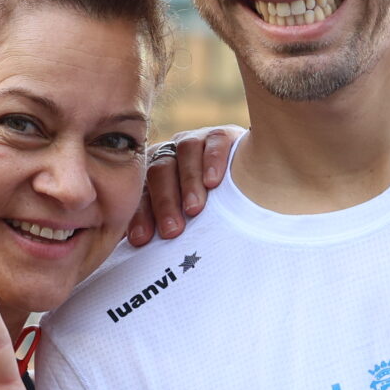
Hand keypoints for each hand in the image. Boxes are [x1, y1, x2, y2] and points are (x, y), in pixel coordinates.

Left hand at [125, 126, 240, 246]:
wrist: (252, 179)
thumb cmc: (209, 211)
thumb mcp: (184, 219)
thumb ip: (163, 230)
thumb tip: (138, 254)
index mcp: (153, 175)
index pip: (142, 193)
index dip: (140, 215)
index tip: (142, 240)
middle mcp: (171, 153)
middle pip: (159, 171)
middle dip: (164, 203)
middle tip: (172, 230)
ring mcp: (195, 141)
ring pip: (184, 153)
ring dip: (188, 183)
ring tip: (194, 210)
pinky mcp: (222, 135)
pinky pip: (214, 142)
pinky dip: (212, 161)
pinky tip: (213, 182)